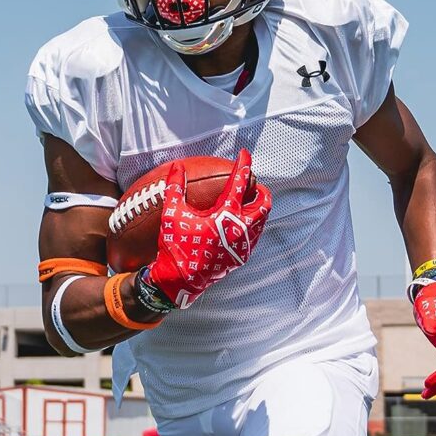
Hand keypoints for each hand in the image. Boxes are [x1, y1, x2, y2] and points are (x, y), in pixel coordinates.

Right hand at [146, 149, 270, 308]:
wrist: (180, 281)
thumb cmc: (175, 247)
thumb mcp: (172, 214)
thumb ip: (175, 187)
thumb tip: (177, 167)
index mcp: (225, 216)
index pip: (240, 183)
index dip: (243, 165)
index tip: (245, 154)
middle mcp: (240, 229)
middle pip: (263, 203)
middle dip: (260, 190)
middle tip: (252, 183)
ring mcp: (243, 245)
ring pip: (261, 221)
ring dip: (257, 208)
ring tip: (247, 202)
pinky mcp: (241, 256)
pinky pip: (254, 236)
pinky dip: (251, 224)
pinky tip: (238, 224)